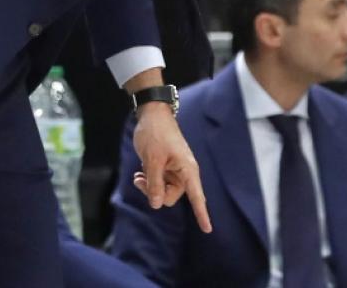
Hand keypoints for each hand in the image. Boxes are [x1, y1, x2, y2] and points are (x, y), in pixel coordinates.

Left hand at [130, 102, 211, 232]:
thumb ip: (155, 183)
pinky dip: (149, 182)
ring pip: (163, 192)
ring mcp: (175, 171)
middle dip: (155, 193)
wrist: (152, 115)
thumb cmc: (156, 134)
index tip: (208, 230)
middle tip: (140, 181)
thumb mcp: (152, 160)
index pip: (197, 196)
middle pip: (171, 197)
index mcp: (187, 169)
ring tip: (138, 176)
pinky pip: (159, 184)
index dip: (202, 214)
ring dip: (149, 187)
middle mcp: (184, 172)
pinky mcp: (166, 168)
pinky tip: (140, 173)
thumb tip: (157, 205)